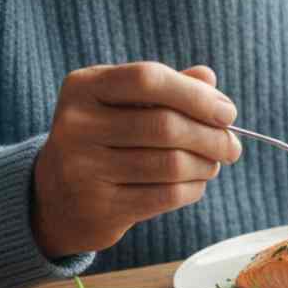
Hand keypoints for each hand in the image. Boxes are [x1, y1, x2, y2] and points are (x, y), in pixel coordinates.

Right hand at [32, 62, 240, 257]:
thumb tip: (209, 80)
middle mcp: (76, 125)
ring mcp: (82, 169)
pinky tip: (195, 183)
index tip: (227, 112)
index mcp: (84, 86)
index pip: (148, 79)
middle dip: (212, 136)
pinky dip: (193, 188)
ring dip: (206, 165)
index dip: (195, 95)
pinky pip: (165, 196)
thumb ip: (167, 87)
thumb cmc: (104, 138)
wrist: (54, 197)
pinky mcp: (98, 208)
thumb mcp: (124, 103)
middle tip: (233, 145)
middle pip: (165, 125)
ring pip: (170, 163)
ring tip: (214, 163)